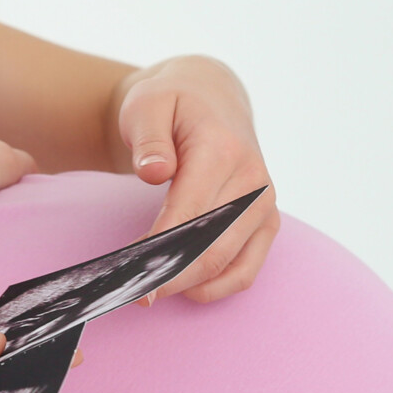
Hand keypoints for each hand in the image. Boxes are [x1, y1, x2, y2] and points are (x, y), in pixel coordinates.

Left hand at [115, 56, 278, 301]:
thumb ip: (149, 137)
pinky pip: (246, 270)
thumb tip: (155, 171)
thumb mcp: (148, 103)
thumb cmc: (172, 103)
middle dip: (167, 278)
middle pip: (209, 248)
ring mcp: (264, 203)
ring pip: (227, 265)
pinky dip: (215, 287)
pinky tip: (183, 289)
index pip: (189, 215)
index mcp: (223, 150)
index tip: (125, 277)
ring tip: (146, 292)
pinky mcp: (266, 221)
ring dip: (186, 286)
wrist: (210, 98)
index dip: (157, 252)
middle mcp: (252, 180)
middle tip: (127, 294)